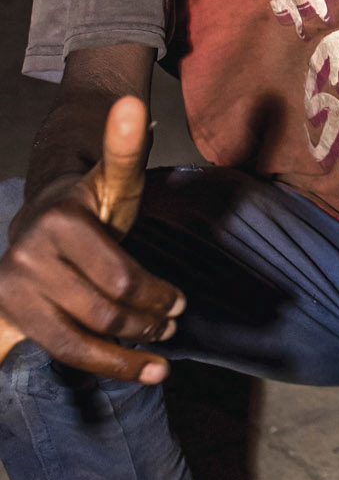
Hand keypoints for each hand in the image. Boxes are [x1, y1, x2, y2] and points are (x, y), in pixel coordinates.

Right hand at [0, 96, 179, 382]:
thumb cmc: (87, 208)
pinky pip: (63, 352)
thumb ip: (123, 148)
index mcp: (60, 221)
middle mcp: (28, 256)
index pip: (120, 276)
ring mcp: (14, 290)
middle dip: (146, 321)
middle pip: (103, 310)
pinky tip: (142, 373)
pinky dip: (106, 368)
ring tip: (161, 356)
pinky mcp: (10, 318)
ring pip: (81, 340)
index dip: (156, 294)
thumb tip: (135, 106)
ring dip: (127, 354)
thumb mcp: (113, 180)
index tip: (181, 303)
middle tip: (172, 323)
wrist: (36, 227)